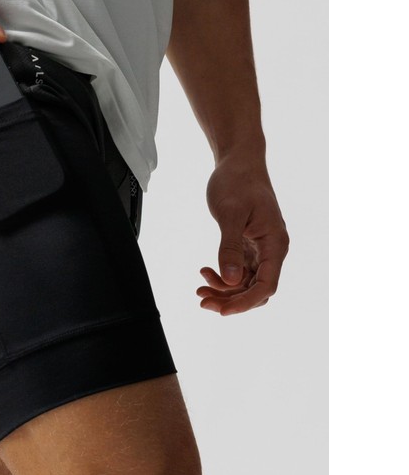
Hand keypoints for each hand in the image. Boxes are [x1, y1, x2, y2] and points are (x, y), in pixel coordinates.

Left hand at [197, 155, 289, 314]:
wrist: (238, 162)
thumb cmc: (237, 182)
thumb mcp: (230, 214)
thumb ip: (230, 248)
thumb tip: (231, 281)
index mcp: (275, 244)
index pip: (266, 286)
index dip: (244, 303)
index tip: (221, 311)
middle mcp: (272, 250)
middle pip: (255, 289)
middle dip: (230, 300)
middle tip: (202, 300)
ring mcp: (260, 249)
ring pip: (246, 283)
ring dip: (224, 290)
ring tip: (199, 289)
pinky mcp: (248, 246)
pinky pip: (239, 271)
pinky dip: (223, 276)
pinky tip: (205, 271)